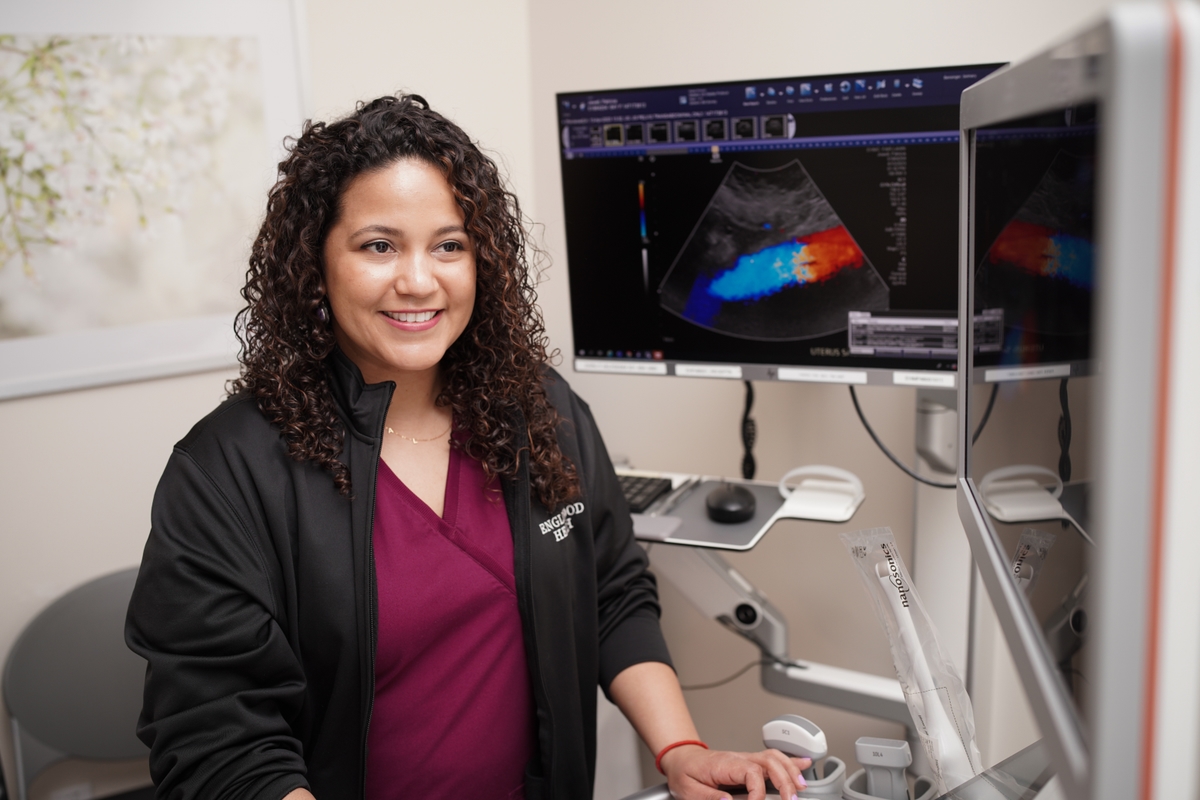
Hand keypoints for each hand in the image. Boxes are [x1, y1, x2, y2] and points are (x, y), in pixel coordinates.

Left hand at [660, 745, 812, 799]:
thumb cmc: (685, 772)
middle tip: (790, 799)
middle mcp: (738, 758)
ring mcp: (745, 758)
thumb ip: (708, 797)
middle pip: (768, 762)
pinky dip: (790, 761)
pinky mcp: (748, 762)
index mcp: (724, 764)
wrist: (681, 758)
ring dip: (790, 770)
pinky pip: (772, 758)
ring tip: (801, 787)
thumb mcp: (688, 789)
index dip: (757, 793)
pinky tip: (803, 765)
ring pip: (773, 758)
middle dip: (784, 780)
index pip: (751, 772)